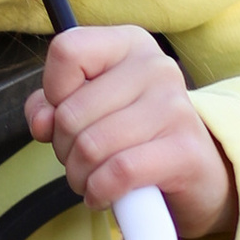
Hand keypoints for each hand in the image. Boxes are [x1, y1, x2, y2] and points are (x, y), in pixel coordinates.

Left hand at [25, 24, 237, 239]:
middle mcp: (156, 67)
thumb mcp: (90, 108)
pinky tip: (103, 194)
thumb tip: (42, 122)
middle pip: (71, 112)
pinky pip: (119, 172)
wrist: (197, 172)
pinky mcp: (185, 150)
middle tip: (81, 159)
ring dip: (79, 176)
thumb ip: (51, 106)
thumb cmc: (133, 135)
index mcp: (129, 44)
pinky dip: (99, 192)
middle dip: (63, 148)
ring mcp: (175, 107)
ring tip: (91, 179)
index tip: (67, 114)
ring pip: (91, 146)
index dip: (53, 92)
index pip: (68, 51)